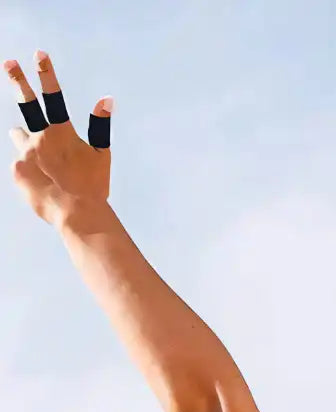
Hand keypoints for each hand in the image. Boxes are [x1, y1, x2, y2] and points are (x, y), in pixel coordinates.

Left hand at [5, 49, 111, 225]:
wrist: (76, 214)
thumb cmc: (92, 186)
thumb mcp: (101, 155)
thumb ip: (100, 126)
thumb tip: (107, 99)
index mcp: (62, 133)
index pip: (53, 97)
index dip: (47, 74)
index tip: (39, 54)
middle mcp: (40, 138)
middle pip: (27, 104)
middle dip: (18, 80)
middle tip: (9, 63)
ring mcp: (26, 154)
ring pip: (20, 138)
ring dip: (24, 137)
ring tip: (28, 144)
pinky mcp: (17, 171)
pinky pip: (22, 166)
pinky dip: (31, 170)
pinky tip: (43, 183)